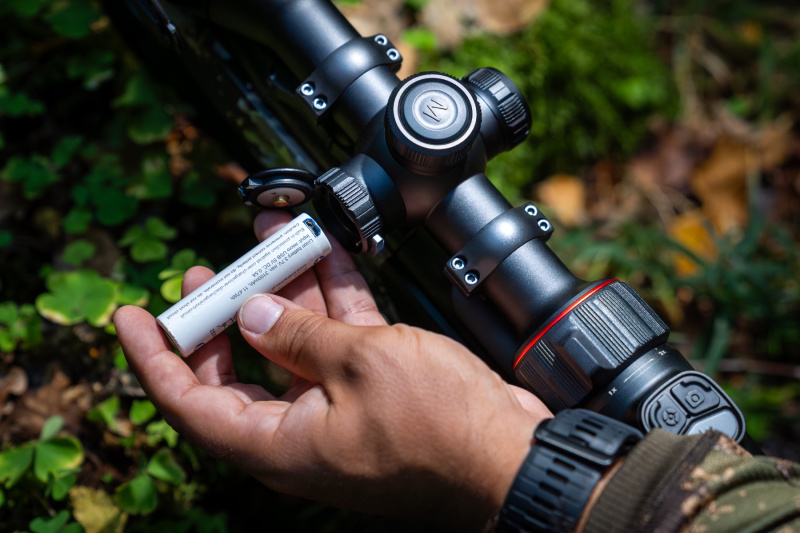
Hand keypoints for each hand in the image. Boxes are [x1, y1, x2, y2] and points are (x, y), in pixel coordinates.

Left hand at [114, 211, 551, 529]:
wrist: (510, 455)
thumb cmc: (440, 428)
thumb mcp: (359, 364)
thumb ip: (299, 335)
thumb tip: (254, 314)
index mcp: (278, 442)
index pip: (188, 403)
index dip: (153, 358)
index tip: (130, 317)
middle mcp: (299, 432)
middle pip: (236, 370)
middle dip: (222, 315)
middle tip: (208, 272)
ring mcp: (337, 410)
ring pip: (292, 345)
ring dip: (283, 293)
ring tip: (271, 242)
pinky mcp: (374, 390)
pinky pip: (338, 340)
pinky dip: (331, 300)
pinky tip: (326, 255)